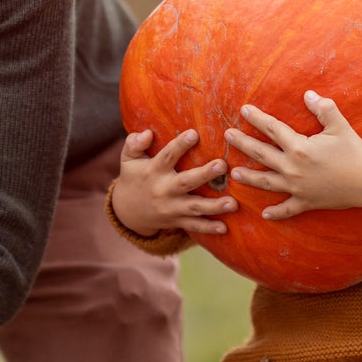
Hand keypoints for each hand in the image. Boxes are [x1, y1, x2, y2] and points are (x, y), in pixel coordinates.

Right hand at [111, 128, 235, 236]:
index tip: (194, 134)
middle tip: (222, 165)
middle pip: (186, 182)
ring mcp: (171, 208)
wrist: (127, 211)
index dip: (179, 145)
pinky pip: (194, 226)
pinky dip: (208, 228)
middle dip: (205, 174)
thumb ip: (134, 144)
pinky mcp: (177, 221)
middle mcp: (163, 190)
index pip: (167, 156)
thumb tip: (147, 133)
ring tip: (233, 203)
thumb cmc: (134, 177)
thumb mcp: (128, 159)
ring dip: (214, 206)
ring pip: (194, 207)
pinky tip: (224, 228)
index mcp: (153, 171)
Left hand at [224, 92, 361, 219]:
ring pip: (266, 182)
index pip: (272, 129)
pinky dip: (276, 213)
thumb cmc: (354, 151)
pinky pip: (288, 209)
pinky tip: (264, 214)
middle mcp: (293, 168)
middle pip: (261, 153)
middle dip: (241, 143)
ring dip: (249, 177)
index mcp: (299, 148)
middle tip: (226, 136)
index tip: (243, 110)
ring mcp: (297, 187)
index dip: (257, 118)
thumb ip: (323, 108)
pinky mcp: (306, 202)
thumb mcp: (339, 126)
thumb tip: (307, 94)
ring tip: (233, 173)